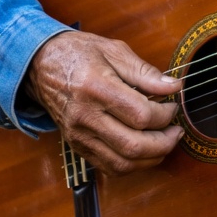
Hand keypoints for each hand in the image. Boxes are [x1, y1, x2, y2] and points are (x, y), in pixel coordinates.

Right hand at [25, 29, 183, 174]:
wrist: (40, 65)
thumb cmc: (78, 53)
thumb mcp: (114, 50)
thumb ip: (145, 72)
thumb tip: (173, 87)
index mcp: (96, 88)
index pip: (140, 115)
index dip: (165, 115)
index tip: (173, 105)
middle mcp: (85, 117)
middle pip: (133, 145)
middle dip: (164, 143)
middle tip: (176, 131)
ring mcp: (78, 136)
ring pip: (121, 163)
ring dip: (151, 158)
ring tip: (165, 142)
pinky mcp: (76, 146)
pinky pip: (108, 167)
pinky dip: (131, 164)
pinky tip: (144, 151)